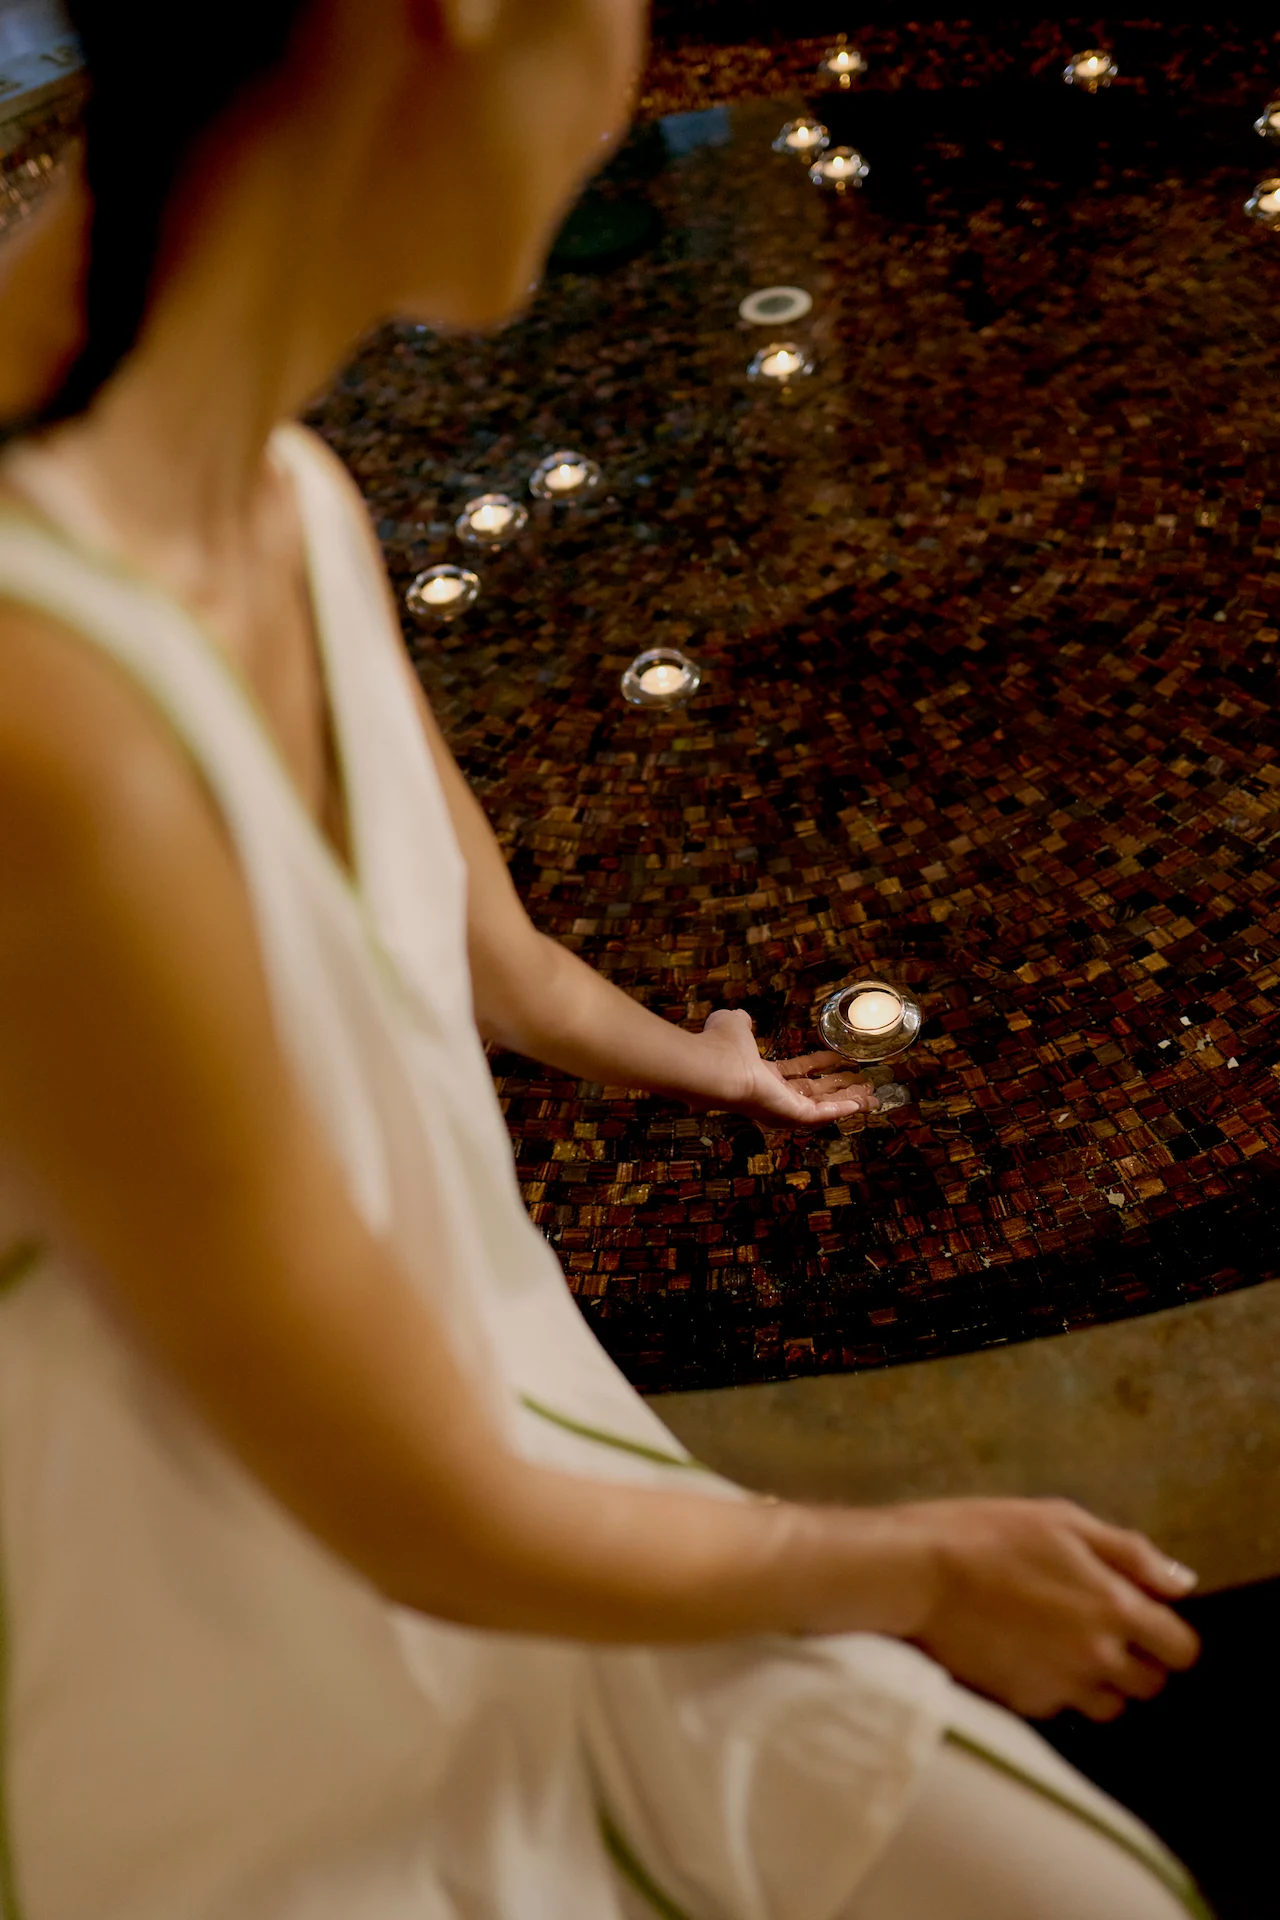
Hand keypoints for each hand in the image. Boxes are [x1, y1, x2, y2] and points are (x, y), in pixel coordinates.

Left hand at [688, 1008, 875, 1127]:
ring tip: (873, 1095)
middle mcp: (775, 1095)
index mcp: (762, 1075)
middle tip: (863, 1084)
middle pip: (815, 1093)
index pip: (796, 1073)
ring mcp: (785, 1108)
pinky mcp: (793, 1115)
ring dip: (849, 1101)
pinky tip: (863, 1104)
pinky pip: (823, 1114)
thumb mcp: (733, 1025)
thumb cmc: (722, 1046)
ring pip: (824, 1106)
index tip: (837, 1059)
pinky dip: (843, 1109)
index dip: (818, 1065)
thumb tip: (742, 1017)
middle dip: (840, 1089)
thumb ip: (741, 1022)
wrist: (715, 1067)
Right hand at [898, 1497, 1199, 1720]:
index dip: (1168, 1633)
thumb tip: (1181, 1583)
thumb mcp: (1063, 1520)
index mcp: (1114, 1608)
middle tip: (1099, 1624)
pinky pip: (1062, 1709)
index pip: (1181, 1650)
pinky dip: (1057, 1688)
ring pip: (1110, 1705)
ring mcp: (1061, 1687)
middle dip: (1136, 1659)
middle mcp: (1097, 1658)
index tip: (1144, 1616)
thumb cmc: (988, 1535)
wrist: (915, 1574)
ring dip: (1100, 1681)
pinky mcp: (1024, 1706)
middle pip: (1150, 1685)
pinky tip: (1028, 1653)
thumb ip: (1131, 1553)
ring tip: (1063, 1643)